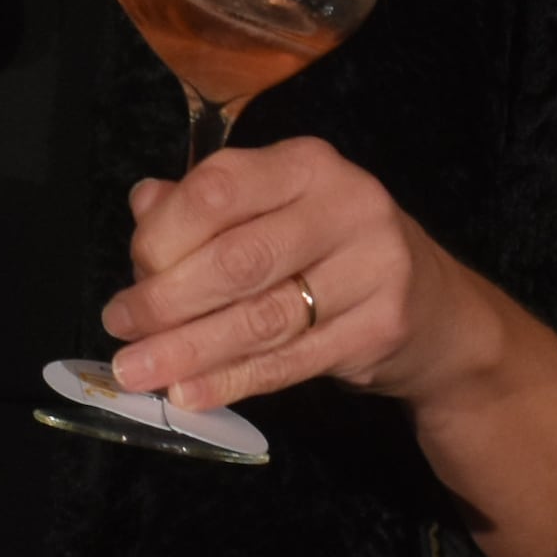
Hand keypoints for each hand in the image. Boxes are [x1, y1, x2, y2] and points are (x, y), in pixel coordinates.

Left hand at [98, 135, 486, 416]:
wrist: (437, 312)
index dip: (164, 235)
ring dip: (189, 349)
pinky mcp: (381, 329)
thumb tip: (144, 205)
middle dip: (166, 300)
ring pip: (262, 318)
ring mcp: (373, 269)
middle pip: (238, 258)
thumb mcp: (274, 212)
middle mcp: (347, 206)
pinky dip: (232, 380)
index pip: (219, 189)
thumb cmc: (331, 251)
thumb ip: (206, 207)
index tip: (131, 273)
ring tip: (137, 370)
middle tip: (119, 327)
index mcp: (306, 164)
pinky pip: (290, 362)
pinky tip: (189, 391)